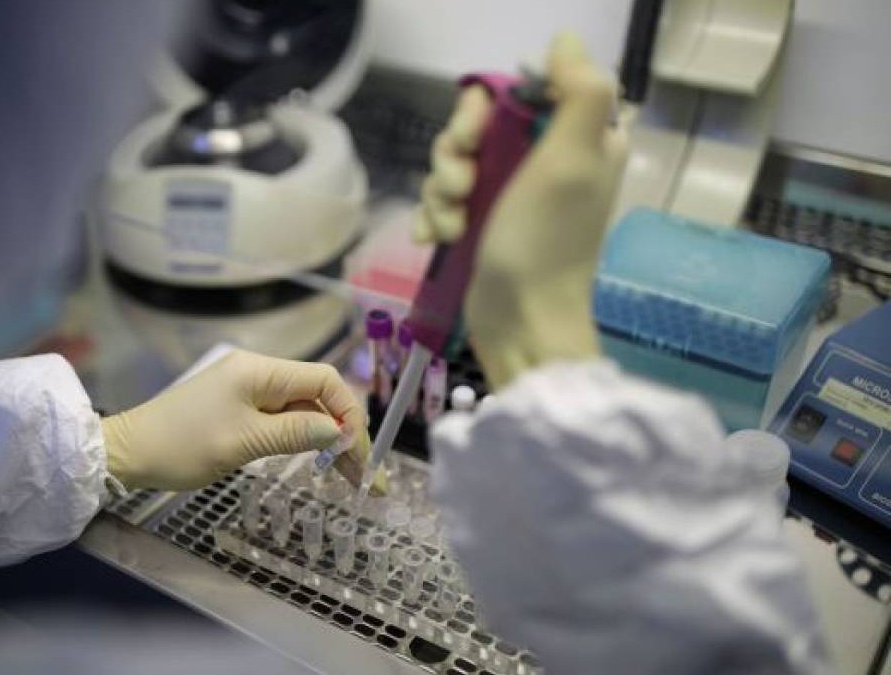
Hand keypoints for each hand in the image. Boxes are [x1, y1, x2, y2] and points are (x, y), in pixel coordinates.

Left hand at [102, 349, 383, 491]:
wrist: (128, 453)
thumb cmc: (181, 445)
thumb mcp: (243, 442)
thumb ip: (294, 434)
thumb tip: (339, 432)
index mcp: (259, 371)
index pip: (324, 380)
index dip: (349, 413)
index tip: (359, 451)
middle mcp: (258, 374)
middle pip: (318, 397)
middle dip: (345, 433)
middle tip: (366, 476)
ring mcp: (248, 392)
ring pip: (303, 413)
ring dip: (328, 442)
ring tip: (351, 479)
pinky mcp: (239, 410)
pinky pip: (284, 421)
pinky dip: (304, 442)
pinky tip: (321, 464)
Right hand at [414, 33, 627, 387]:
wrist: (522, 324)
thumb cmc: (546, 243)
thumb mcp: (572, 161)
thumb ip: (578, 92)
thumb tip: (564, 41)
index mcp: (577, 138)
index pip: (519, 90)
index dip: (484, 106)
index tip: (472, 134)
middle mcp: (544, 161)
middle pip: (476, 125)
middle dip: (454, 154)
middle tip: (461, 187)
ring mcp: (509, 195)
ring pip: (454, 163)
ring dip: (441, 192)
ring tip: (451, 224)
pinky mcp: (481, 225)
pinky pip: (442, 201)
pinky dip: (433, 217)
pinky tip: (434, 239)